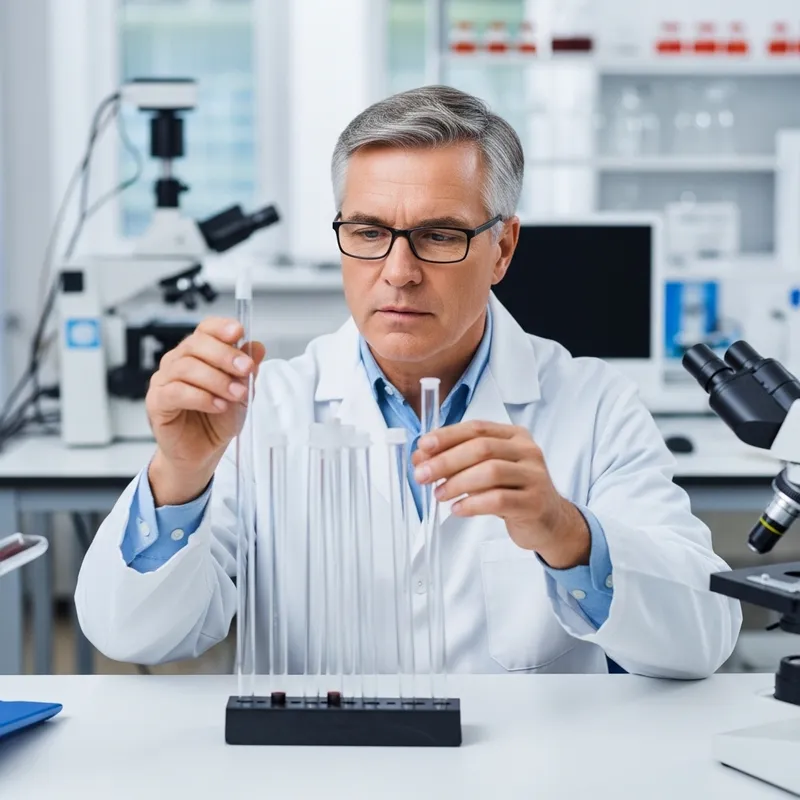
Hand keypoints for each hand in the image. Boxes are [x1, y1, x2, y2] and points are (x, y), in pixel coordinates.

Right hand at [145, 317, 265, 505]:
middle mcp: (178, 362)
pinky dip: (201, 397)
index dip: (220, 327)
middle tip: (245, 369)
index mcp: (198, 354)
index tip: (238, 332)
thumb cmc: (217, 421)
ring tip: (236, 395)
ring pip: (186, 368)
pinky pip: (176, 392)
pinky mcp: (156, 403)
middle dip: (224, 355)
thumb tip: (257, 347)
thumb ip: (247, 371)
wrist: (202, 452)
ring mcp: (164, 381)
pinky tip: (217, 405)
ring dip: (216, 380)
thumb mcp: (242, 393)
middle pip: (195, 344)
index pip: (205, 329)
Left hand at [412, 420, 589, 569]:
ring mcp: (534, 476)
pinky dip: (472, 504)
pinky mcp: (534, 503)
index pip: (478, 428)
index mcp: (515, 436)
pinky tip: (458, 509)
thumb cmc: (513, 492)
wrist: (549, 521)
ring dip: (457, 483)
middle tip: (422, 475)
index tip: (423, 446)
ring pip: (490, 472)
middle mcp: (528, 451)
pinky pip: (498, 500)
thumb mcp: (486, 471)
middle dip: (446, 461)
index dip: (448, 436)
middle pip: (482, 448)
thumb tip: (420, 457)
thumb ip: (458, 461)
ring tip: (439, 494)